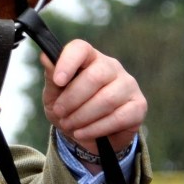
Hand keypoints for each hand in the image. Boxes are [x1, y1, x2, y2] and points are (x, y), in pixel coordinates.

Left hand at [41, 39, 146, 167]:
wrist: (88, 135)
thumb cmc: (69, 107)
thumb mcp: (54, 94)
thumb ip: (51, 76)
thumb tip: (45, 56)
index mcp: (89, 57)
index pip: (81, 48)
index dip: (68, 62)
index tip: (58, 81)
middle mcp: (111, 66)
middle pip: (94, 76)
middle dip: (72, 98)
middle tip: (59, 113)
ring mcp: (128, 85)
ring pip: (107, 99)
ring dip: (83, 116)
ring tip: (69, 125)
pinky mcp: (138, 106)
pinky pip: (119, 117)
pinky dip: (96, 128)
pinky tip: (82, 133)